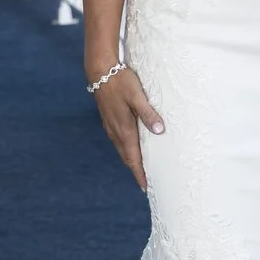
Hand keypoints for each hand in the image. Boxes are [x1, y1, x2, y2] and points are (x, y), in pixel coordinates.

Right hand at [91, 64, 164, 191]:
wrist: (100, 71)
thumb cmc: (121, 82)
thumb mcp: (137, 96)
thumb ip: (148, 113)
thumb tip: (159, 131)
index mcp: (124, 129)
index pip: (133, 158)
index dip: (139, 173)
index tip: (146, 187)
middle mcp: (116, 132)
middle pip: (127, 158)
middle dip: (136, 171)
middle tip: (147, 183)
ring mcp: (111, 126)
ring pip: (122, 150)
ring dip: (131, 161)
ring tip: (141, 170)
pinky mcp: (109, 120)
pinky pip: (119, 142)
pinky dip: (127, 150)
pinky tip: (132, 148)